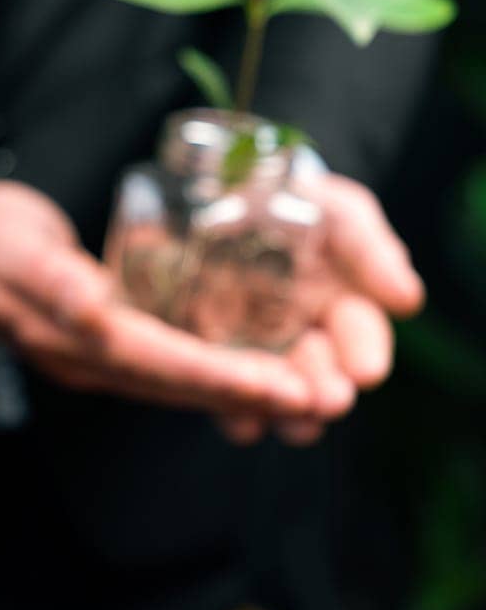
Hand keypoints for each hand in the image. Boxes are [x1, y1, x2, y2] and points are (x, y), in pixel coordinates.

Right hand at [0, 179, 420, 444]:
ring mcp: (89, 359)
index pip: (154, 361)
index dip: (218, 377)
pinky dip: (213, 379)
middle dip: (248, 395)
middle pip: (175, 385)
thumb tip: (93, 309)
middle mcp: (83, 358)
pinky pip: (165, 373)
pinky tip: (257, 378)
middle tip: (322, 402)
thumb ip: (50, 277)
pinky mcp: (99, 348)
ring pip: (175, 387)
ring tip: (309, 400)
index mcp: (64, 334)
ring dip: (240, 395)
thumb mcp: (8, 243)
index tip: (283, 385)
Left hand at [215, 173, 421, 445]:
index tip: (365, 371)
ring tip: (291, 422)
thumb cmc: (286, 196)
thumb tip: (408, 301)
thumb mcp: (336, 211)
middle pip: (320, 377)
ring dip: (284, 412)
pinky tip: (240, 421)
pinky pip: (219, 389)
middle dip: (326, 392)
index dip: (364, 354)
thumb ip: (369, 250)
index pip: (360, 337)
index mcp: (341, 307)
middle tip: (327, 402)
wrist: (208, 186)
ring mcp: (251, 350)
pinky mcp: (202, 352)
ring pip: (274, 394)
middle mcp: (301, 338)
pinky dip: (232, 409)